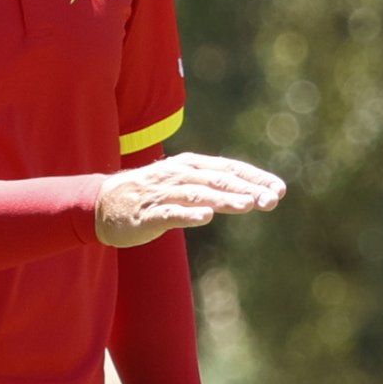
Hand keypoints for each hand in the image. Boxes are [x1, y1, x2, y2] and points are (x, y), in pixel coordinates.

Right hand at [94, 152, 285, 247]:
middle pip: (219, 180)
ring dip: (224, 199)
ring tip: (248, 205)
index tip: (280, 189)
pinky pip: (171, 213)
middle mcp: (179, 175)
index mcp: (190, 166)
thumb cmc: (151, 194)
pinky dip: (188, 214)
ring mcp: (163, 193)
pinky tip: (206, 217)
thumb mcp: (183, 183)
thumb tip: (253, 193)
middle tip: (272, 199)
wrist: (102, 203)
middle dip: (247, 189)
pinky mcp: (148, 214)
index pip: (229, 169)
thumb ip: (214, 187)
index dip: (255, 177)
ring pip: (199, 194)